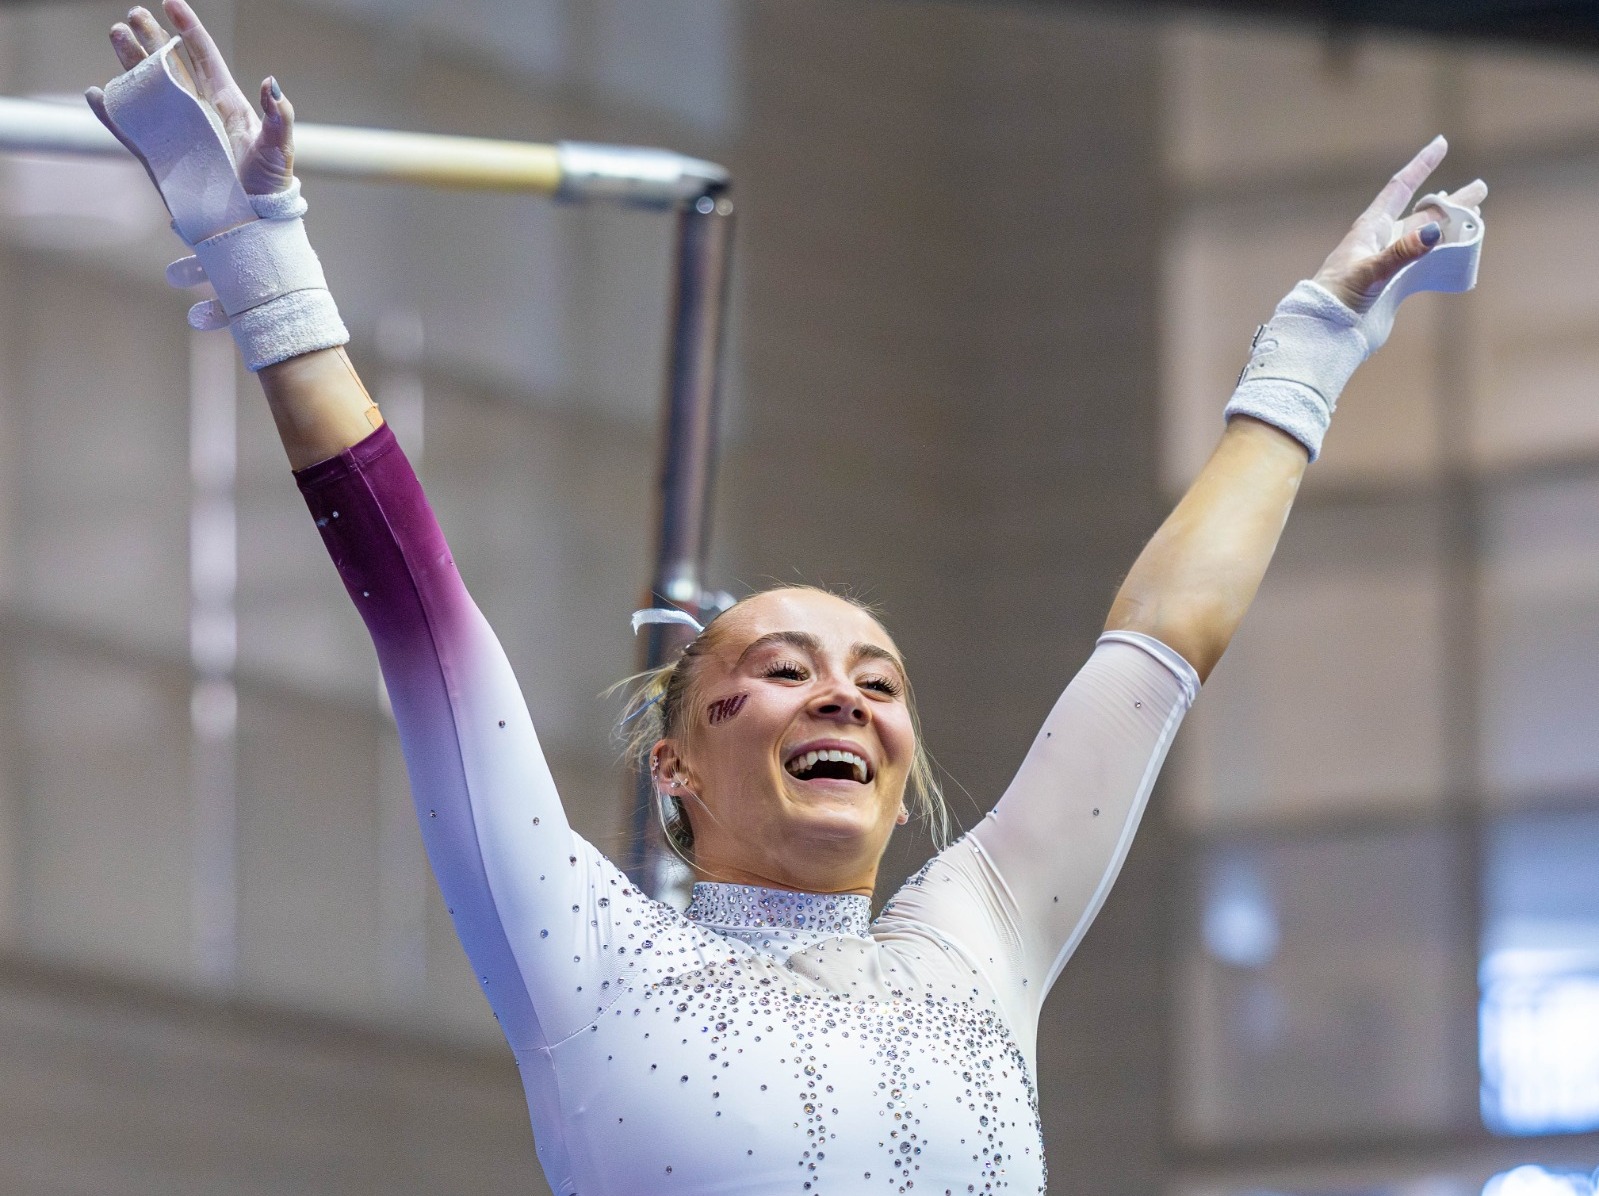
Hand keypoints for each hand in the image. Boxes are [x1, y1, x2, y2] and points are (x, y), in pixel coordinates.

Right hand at [85, 0, 293, 195]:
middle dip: (152, 39)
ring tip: (115, 37)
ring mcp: (178, 131)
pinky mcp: (161, 155)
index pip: (204, 57)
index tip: (170, 3)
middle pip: (170, 65)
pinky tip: (98, 94)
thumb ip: (277, 114)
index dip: (188, 29)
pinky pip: (132, 130)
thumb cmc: (270, 186)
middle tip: (132, 16)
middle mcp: (199, 112)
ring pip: (148, 89)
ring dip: (131, 64)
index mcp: (227, 104)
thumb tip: (271, 83)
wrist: (251, 222)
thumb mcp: (279, 147)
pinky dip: (114, 113)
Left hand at [1313, 136, 1487, 312]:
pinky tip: (1457, 252)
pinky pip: (1424, 262)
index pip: (1400, 187)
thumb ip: (1401, 253)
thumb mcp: (1370, 272)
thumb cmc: (1339, 297)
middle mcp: (1381, 240)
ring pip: (1426, 237)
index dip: (1421, 165)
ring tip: (1476, 218)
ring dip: (1451, 227)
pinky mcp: (1392, 283)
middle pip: (1422, 212)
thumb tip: (1433, 233)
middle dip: (1451, 201)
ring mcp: (1388, 262)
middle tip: (1480, 188)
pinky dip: (1443, 254)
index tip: (1441, 143)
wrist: (1326, 330)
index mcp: (1370, 228)